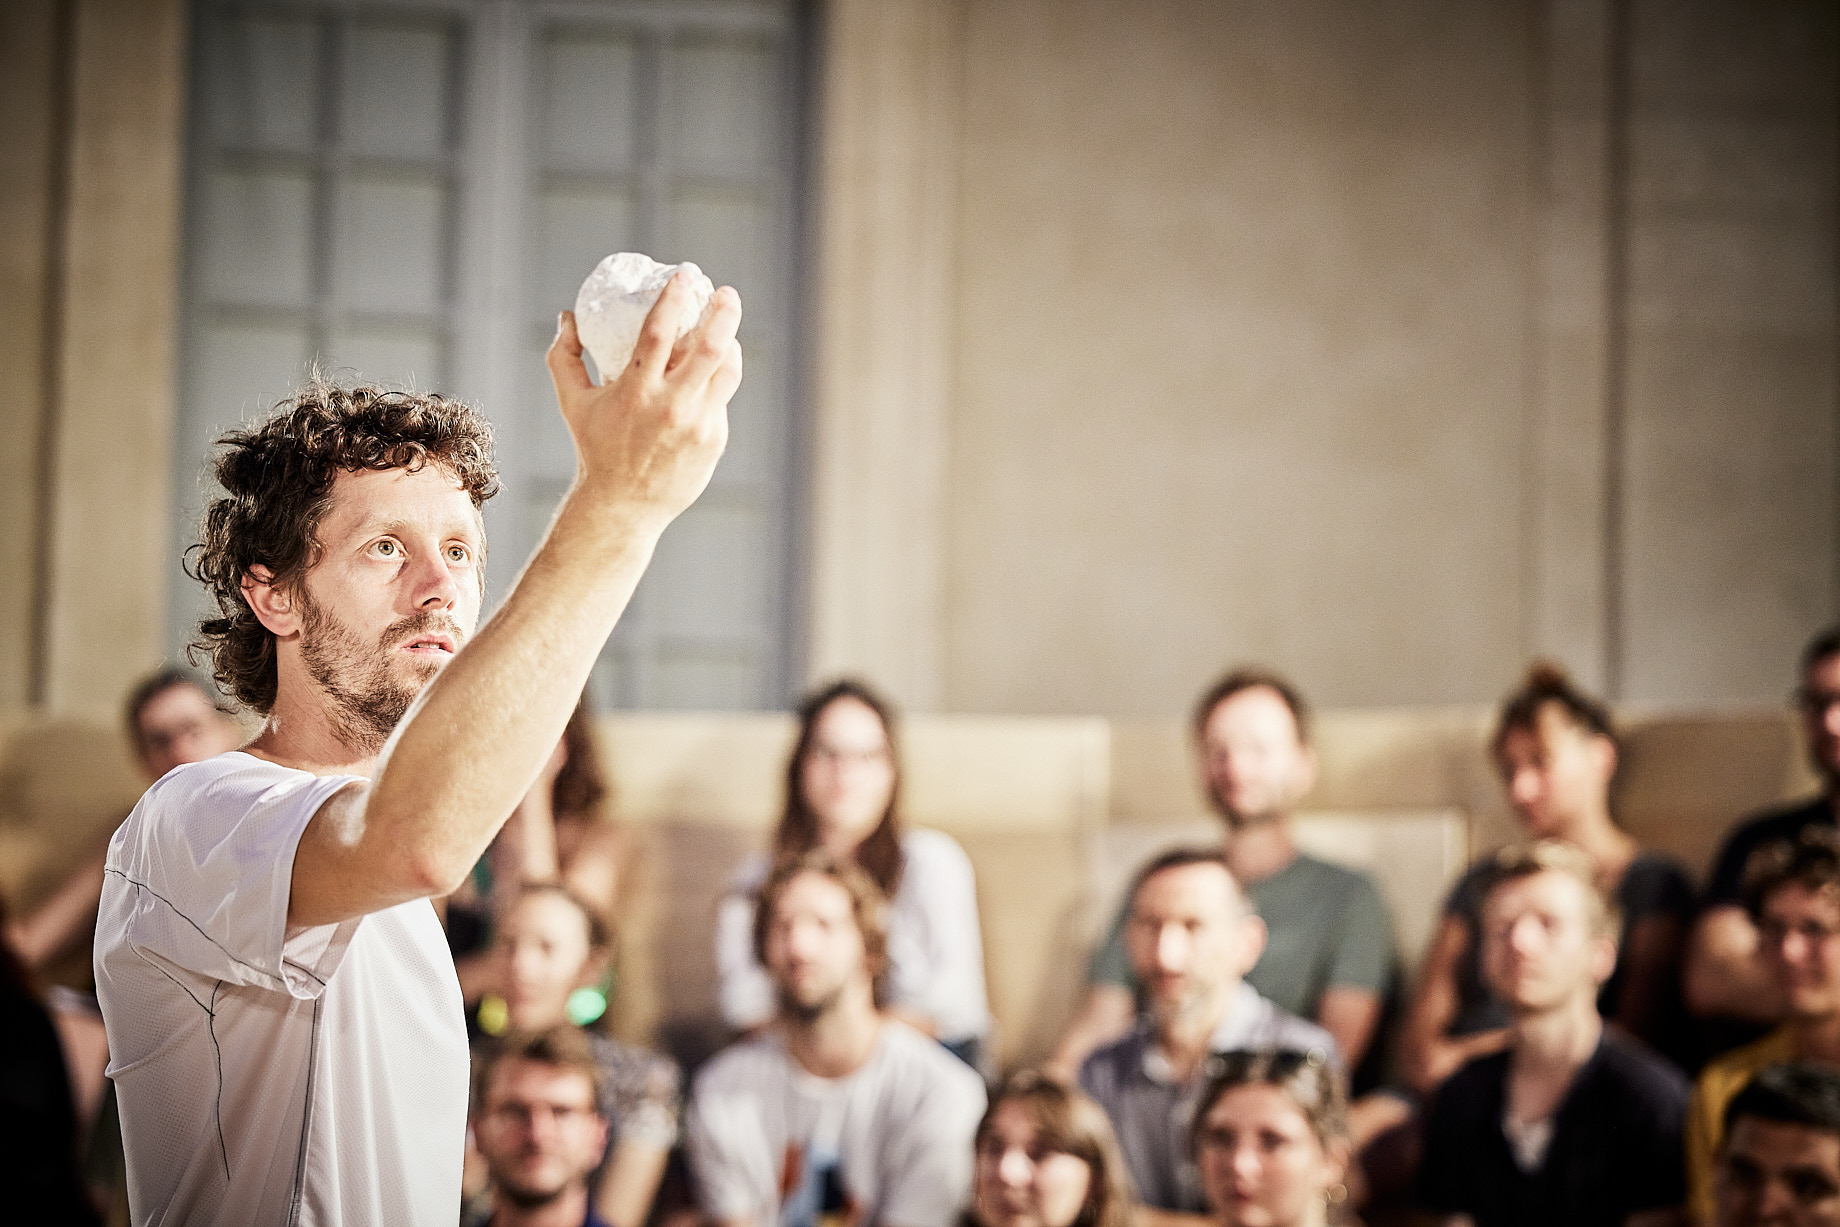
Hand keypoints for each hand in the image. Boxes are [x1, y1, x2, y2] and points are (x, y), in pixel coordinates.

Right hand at [545, 272, 742, 529]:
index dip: (675, 297)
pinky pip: (722, 398)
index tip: (685, 274)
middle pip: (710, 348)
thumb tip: (568, 316)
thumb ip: (564, 357)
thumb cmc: (595, 448)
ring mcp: (696, 424)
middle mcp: (670, 406)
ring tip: (727, 327)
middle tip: (726, 292)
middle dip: (723, 313)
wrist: (623, 505)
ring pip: (727, 371)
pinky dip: (719, 378)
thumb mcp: (572, 402)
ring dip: (732, 343)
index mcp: (635, 391)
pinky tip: (715, 367)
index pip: (660, 331)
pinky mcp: (713, 439)